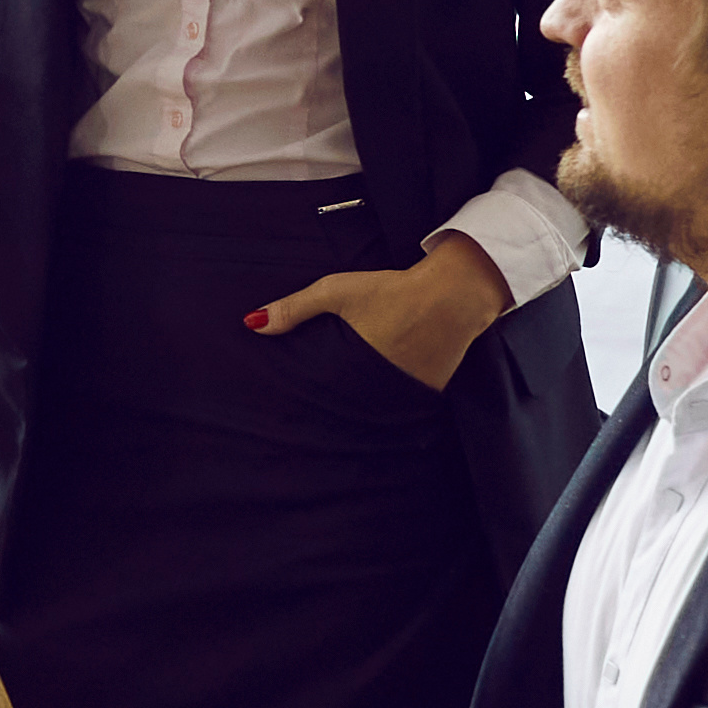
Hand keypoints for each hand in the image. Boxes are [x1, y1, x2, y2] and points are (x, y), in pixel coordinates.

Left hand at [245, 231, 507, 388]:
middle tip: (307, 418)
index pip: (319, 398)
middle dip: (327, 411)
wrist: (454, 293)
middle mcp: (379, 388)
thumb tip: (252, 324)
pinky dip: (387, 403)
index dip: (305, 405)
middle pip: (344, 408)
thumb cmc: (392, 289)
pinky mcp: (428, 394)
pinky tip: (375, 397)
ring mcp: (406, 395)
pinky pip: (399, 404)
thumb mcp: (338, 291)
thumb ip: (295, 308)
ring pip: (371, 410)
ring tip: (339, 411)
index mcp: (353, 368)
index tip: (287, 413)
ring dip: (357, 410)